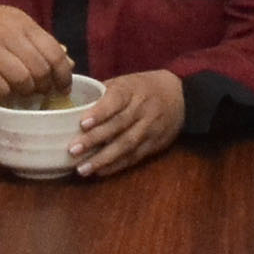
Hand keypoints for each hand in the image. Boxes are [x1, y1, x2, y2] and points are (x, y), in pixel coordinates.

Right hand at [0, 0, 69, 100]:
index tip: (63, 87)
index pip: (54, 52)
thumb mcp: (18, 25)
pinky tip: (4, 91)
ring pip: (21, 78)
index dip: (63, 74)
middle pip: (39, 68)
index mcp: (24, 25)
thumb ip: (42, 43)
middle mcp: (9, 35)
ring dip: (26, 91)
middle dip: (45, 86)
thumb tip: (69, 63)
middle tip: (41, 91)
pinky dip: (5, 92)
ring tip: (24, 92)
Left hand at [70, 68, 185, 178]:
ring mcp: (149, 129)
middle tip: (73, 149)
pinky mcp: (153, 145)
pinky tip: (100, 171)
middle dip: (95, 139)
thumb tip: (72, 104)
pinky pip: (133, 157)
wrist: (181, 97)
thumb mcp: (125, 81)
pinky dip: (116, 166)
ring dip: (103, 159)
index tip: (82, 123)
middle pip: (118, 125)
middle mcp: (141, 110)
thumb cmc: (144, 87)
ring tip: (82, 169)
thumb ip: (102, 93)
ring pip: (126, 145)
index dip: (99, 112)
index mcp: (132, 90)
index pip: (115, 100)